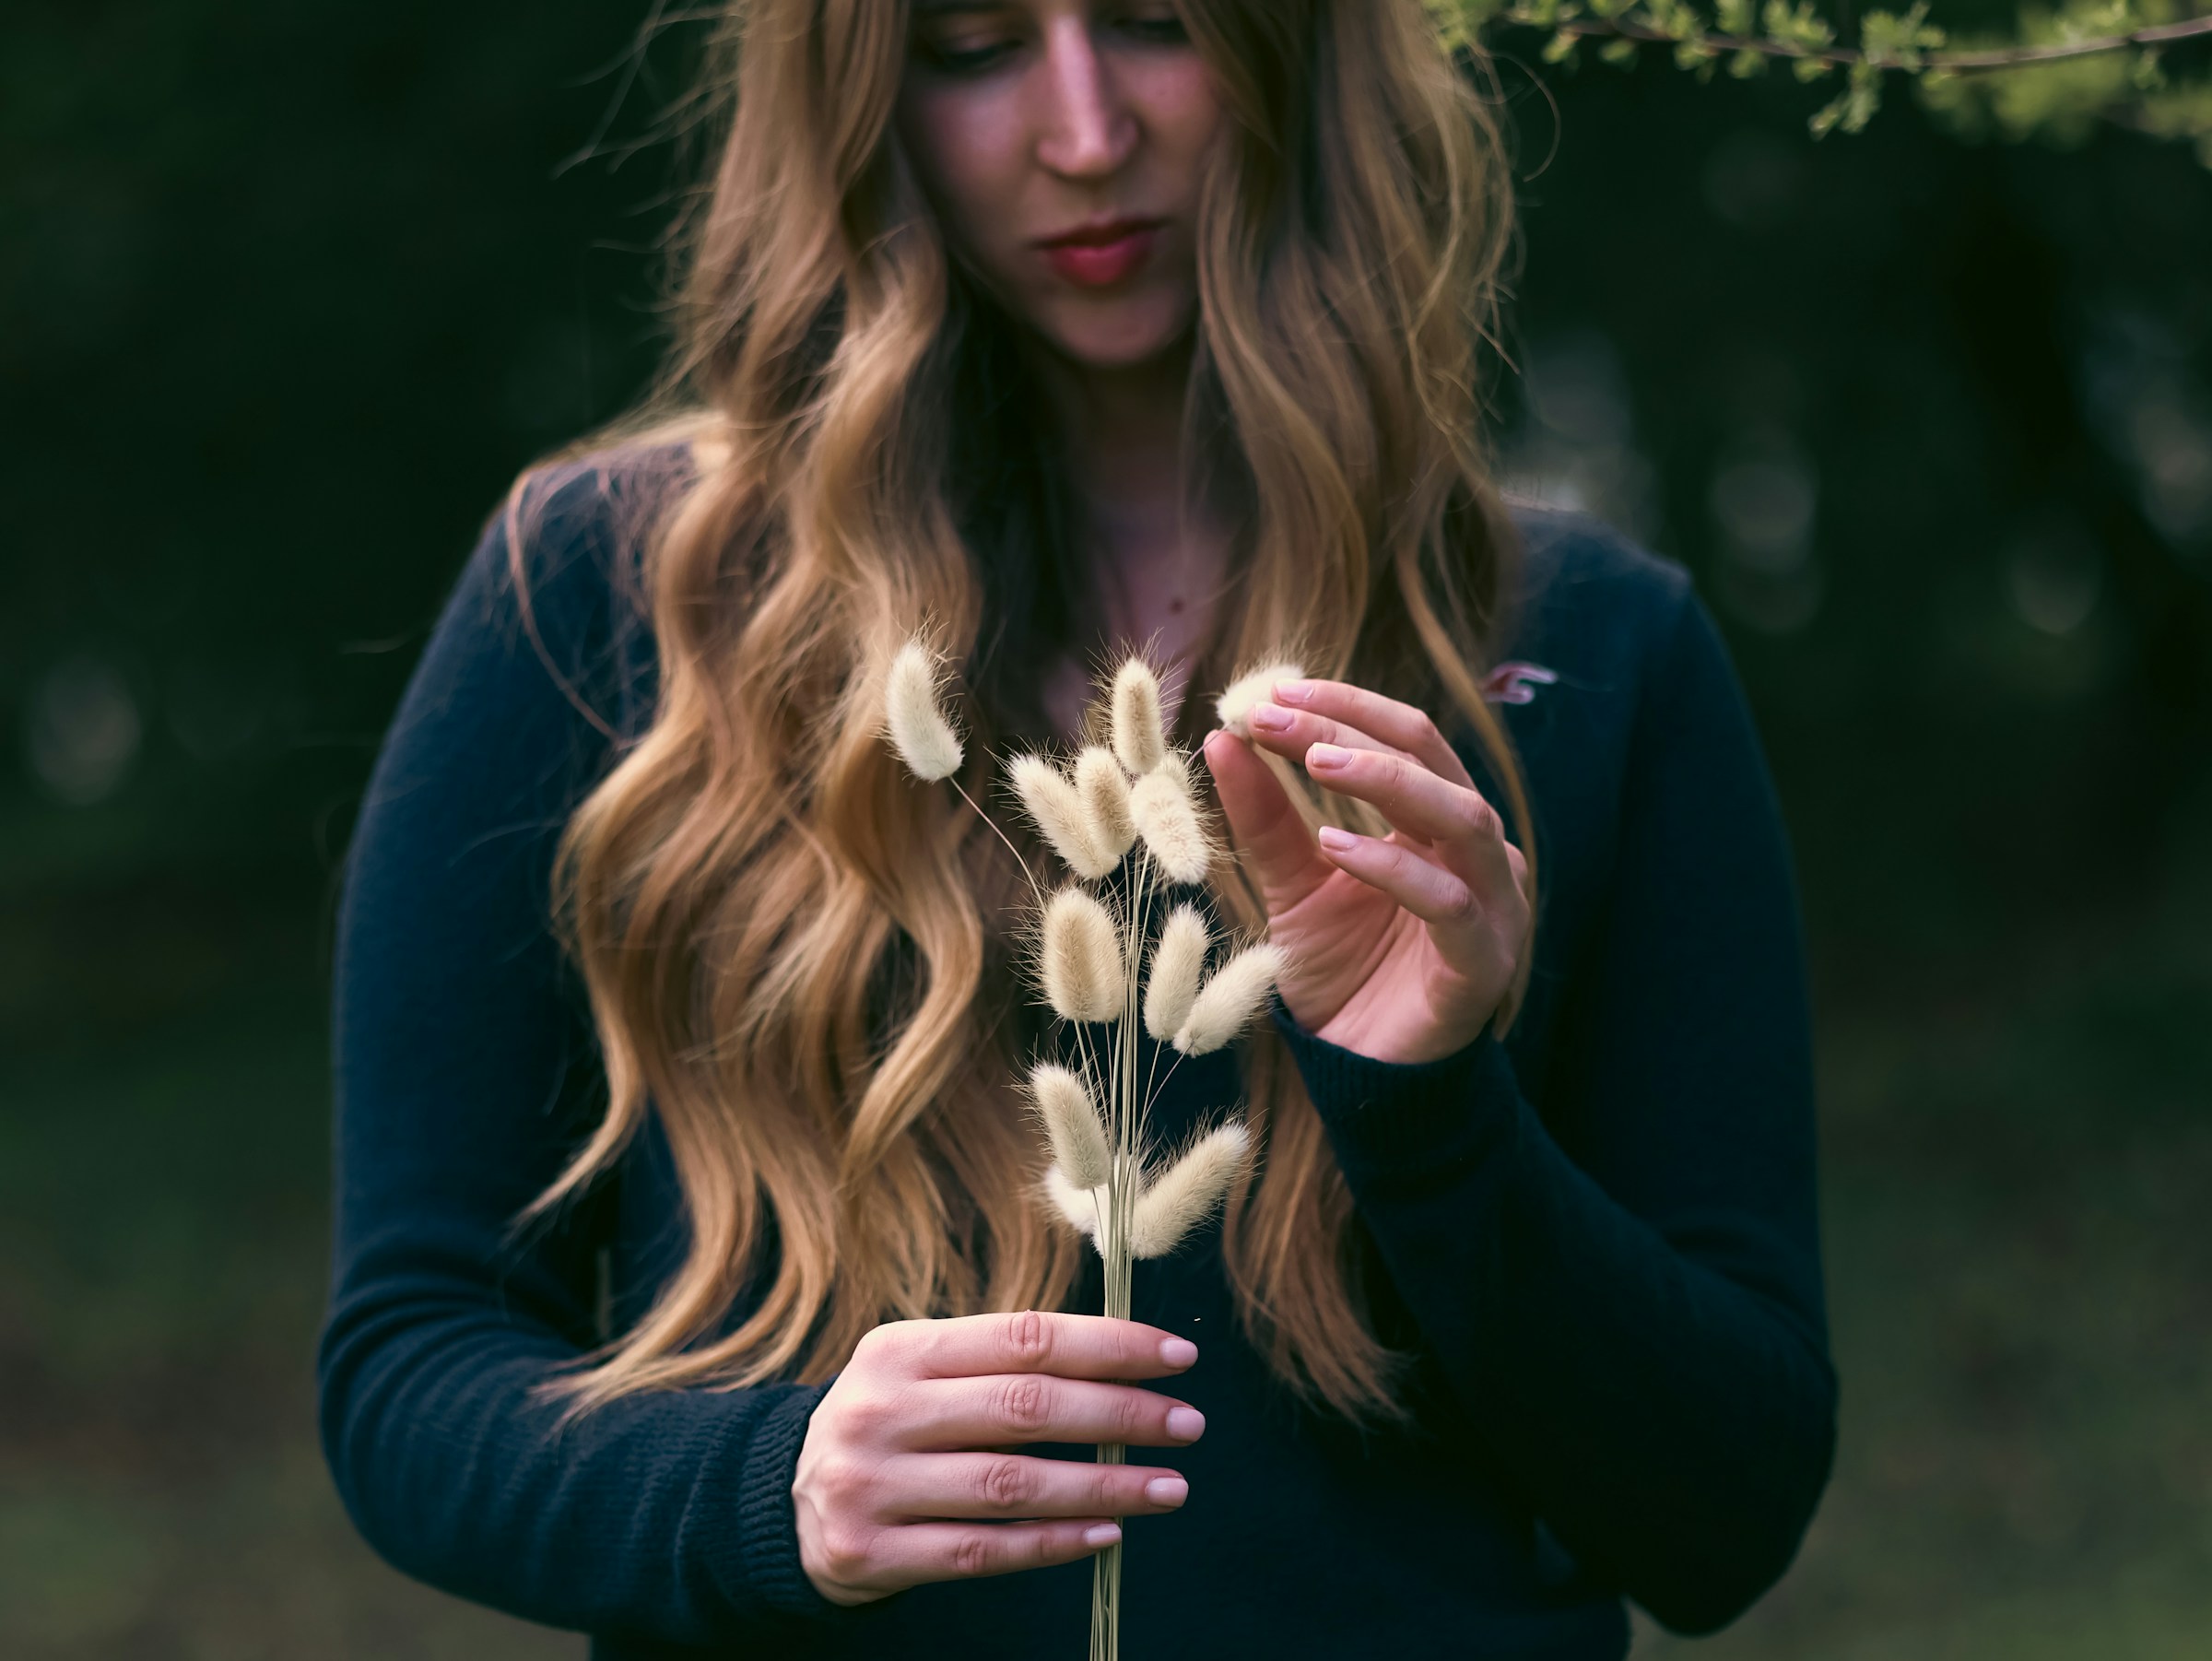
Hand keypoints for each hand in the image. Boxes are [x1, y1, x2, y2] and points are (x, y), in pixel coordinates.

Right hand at [792, 1311, 1205, 1606]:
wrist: (778, 1500)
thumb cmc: (888, 1422)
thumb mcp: (919, 1371)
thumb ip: (1000, 1362)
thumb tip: (1122, 1361)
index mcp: (900, 1350)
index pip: (1024, 1338)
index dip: (1108, 1345)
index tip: (1176, 1357)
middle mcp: (881, 1412)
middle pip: (1023, 1409)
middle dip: (1119, 1415)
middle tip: (1186, 1424)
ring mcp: (872, 1485)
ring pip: (1010, 1485)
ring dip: (1102, 1486)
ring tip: (1168, 1486)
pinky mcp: (870, 1552)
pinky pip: (982, 1551)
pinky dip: (1052, 1544)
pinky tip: (1107, 1534)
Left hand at [1200, 678, 1529, 1064]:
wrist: (1361, 1072)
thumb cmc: (1340, 971)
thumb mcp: (1292, 884)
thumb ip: (1268, 817)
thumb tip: (1224, 738)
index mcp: (1439, 824)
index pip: (1403, 740)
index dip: (1338, 708)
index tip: (1264, 696)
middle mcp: (1478, 853)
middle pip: (1433, 760)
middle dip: (1354, 727)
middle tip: (1278, 714)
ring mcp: (1492, 905)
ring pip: (1462, 818)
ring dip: (1387, 779)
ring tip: (1316, 760)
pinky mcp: (1483, 962)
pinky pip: (1448, 902)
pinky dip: (1392, 867)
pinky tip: (1335, 846)